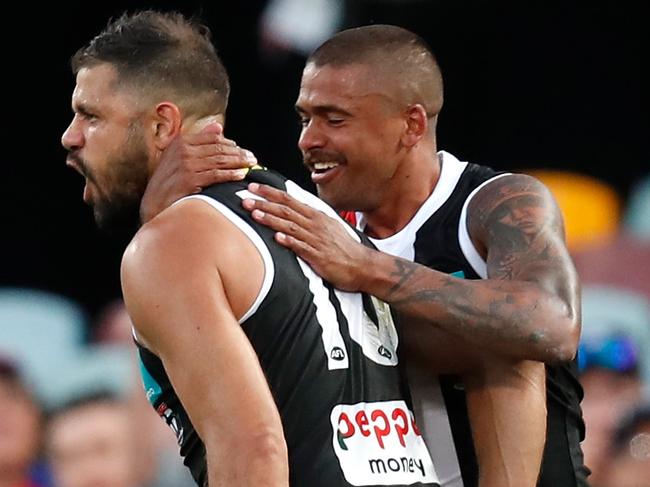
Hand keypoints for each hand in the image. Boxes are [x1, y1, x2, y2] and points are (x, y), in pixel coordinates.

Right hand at [140, 122, 257, 221]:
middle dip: (238, 153)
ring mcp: (186, 165)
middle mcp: (183, 150)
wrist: (153, 203)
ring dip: (238, 162)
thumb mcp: (179, 156)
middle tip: (252, 157)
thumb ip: (199, 140)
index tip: (241, 149)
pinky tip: (240, 175)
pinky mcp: (190, 180)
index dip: (230, 144)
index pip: (212, 138)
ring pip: (220, 160)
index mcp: (180, 141)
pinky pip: (216, 175)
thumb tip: (218, 127)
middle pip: (218, 148)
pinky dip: (230, 174)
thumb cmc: (168, 181)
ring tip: (250, 164)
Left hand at [242, 183, 373, 291]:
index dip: (270, 193)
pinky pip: (301, 246)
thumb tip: (293, 212)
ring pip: (290, 225)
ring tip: (254, 214)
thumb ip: (310, 219)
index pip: (289, 199)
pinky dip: (289, 241)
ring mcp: (316, 240)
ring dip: (271, 219)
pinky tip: (277, 237)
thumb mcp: (328, 227)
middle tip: (245, 197)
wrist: (363, 265)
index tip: (254, 187)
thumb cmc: (344, 248)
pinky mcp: (318, 256)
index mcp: (316, 216)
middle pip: (286, 209)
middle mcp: (315, 224)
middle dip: (264, 202)